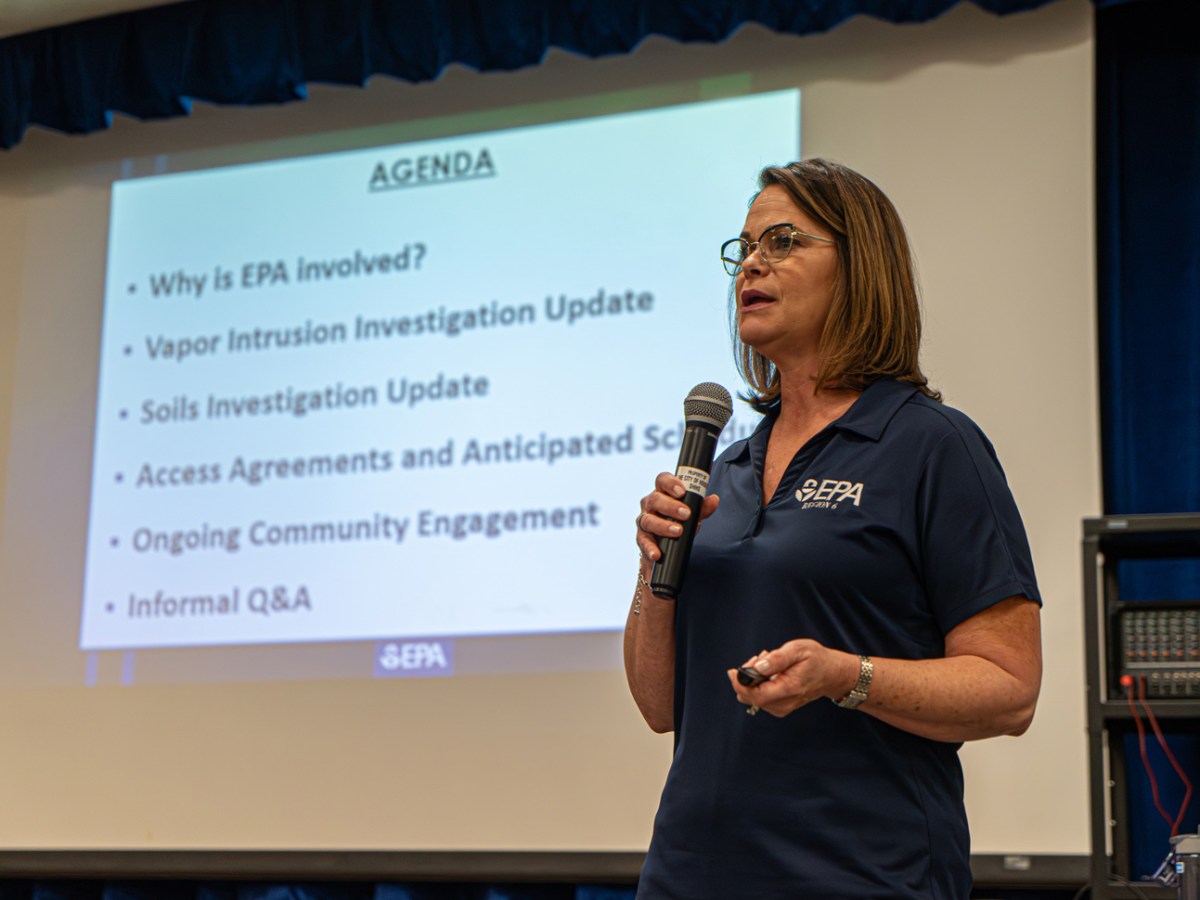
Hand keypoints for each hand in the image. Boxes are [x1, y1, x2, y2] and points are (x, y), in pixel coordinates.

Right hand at [635, 472, 719, 561]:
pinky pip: (643, 542)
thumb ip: (702, 508)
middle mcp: (650, 504)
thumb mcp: (692, 515)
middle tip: (686, 514)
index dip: (670, 483)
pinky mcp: (642, 538)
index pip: (662, 480)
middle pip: (655, 499)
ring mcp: (644, 521)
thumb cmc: (679, 522)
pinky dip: (650, 548)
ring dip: (663, 526)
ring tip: (678, 531)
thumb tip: (714, 500)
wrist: (666, 545)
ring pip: (648, 520)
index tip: (682, 491)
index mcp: (662, 493)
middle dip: (671, 506)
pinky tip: (657, 554)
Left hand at [727, 640, 858, 716]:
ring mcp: (782, 707)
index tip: (734, 670)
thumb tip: (756, 667)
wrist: (831, 674)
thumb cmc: (816, 659)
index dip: (740, 684)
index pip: (756, 696)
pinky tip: (769, 671)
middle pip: (750, 697)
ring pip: (752, 697)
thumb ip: (776, 659)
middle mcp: (784, 703)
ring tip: (767, 662)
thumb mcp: (797, 650)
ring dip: (752, 679)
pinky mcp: (779, 706)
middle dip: (746, 677)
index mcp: (789, 689)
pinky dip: (758, 684)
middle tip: (759, 658)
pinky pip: (759, 698)